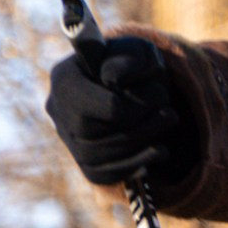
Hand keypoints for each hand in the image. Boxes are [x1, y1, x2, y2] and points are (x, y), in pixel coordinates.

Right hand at [45, 36, 199, 187]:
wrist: (146, 91)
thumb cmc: (139, 68)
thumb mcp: (140, 52)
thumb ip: (129, 58)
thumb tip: (112, 79)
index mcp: (64, 78)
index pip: (87, 105)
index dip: (127, 105)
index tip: (152, 92)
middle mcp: (58, 111)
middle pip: (91, 132)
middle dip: (140, 124)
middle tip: (169, 112)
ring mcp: (69, 139)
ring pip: (99, 156)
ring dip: (144, 142)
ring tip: (168, 122)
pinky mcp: (86, 163)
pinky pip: (105, 175)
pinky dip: (137, 164)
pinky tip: (158, 149)